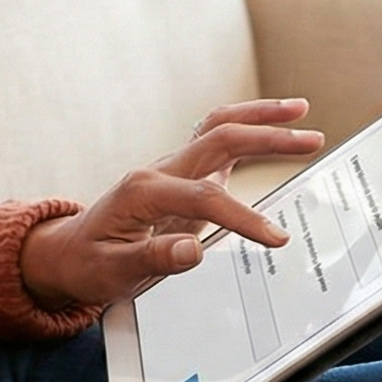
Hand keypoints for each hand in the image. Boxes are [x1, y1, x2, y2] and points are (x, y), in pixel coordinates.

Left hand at [20, 98, 322, 309]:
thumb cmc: (91, 263)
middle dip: (266, 136)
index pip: (206, 197)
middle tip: (311, 139)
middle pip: (219, 138)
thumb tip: (191, 251)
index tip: (274, 238)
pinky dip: (247, 129)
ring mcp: (172, 168)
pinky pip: (217, 142)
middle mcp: (160, 170)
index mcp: (144, 192)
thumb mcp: (113, 271)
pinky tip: (273, 128)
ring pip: (219, 128)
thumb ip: (153, 260)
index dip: (244, 217)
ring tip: (301, 110)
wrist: (71, 253)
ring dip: (259, 117)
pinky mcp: (182, 175)